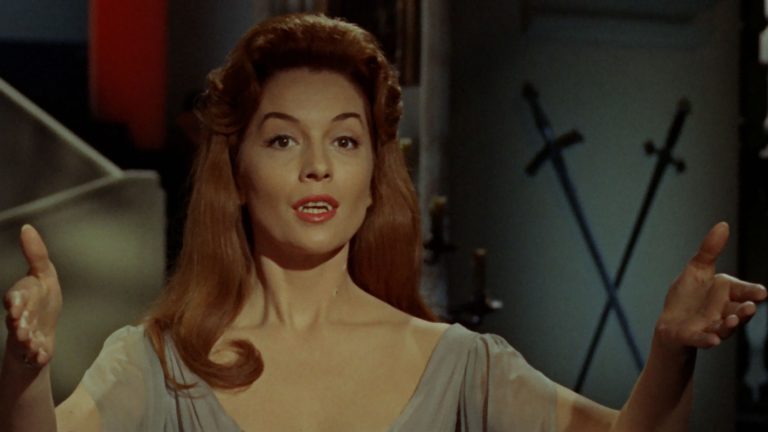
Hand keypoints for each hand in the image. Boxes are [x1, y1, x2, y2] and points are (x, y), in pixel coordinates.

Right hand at [3, 225, 61, 366]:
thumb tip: (27, 227)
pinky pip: (36, 355)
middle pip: (16, 319)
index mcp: (21, 298)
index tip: (14, 303)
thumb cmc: (42, 302)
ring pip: (22, 339)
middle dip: (18, 321)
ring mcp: (26, 336)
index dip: (15, 300)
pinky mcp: (35, 351)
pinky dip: (38, 354)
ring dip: (26, 339)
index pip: (16, 297)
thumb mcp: (44, 275)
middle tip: (20, 324)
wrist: (41, 336)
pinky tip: (42, 354)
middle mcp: (20, 318)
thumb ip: (36, 254)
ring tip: (30, 340)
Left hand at [656, 222, 766, 349]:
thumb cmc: (688, 296)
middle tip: (749, 307)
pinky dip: (707, 340)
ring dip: (729, 325)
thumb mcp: (697, 269)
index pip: (742, 291)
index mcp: (726, 293)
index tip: (762, 292)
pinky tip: (712, 340)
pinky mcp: (693, 337)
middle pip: (737, 312)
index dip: (751, 292)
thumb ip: (710, 250)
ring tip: (732, 322)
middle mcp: (723, 312)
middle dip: (744, 311)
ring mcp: (709, 326)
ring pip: (723, 327)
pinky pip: (702, 339)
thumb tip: (723, 225)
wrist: (671, 324)